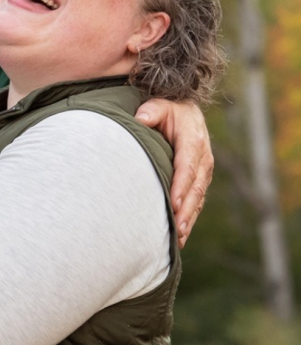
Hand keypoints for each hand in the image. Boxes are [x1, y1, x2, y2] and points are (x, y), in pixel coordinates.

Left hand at [135, 98, 212, 247]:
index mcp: (193, 141)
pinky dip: (189, 218)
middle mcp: (203, 159)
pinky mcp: (199, 180)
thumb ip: (151, 111)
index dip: (181, 187)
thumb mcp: (159, 105)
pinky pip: (196, 201)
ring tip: (179, 238)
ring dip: (189, 219)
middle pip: (195, 188)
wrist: (185, 113)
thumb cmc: (168, 111)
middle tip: (177, 229)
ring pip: (197, 199)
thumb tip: (141, 118)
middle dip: (186, 210)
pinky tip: (180, 235)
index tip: (174, 204)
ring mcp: (203, 171)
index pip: (187, 167)